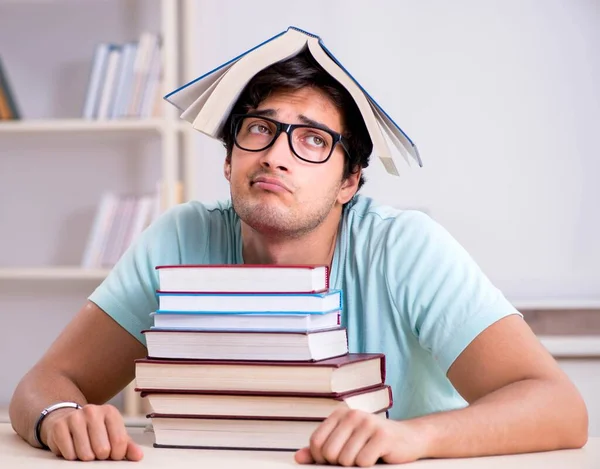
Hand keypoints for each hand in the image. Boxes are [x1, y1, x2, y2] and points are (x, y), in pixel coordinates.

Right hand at [40, 404, 142, 460]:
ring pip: (85, 454)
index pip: (120, 441)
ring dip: (86, 458)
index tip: (112, 454)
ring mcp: (75, 417)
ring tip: (85, 449)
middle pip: (103, 449)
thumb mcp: (112, 434)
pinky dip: (72, 457)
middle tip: (97, 451)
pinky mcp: (59, 427)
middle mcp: (93, 411)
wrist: (67, 420)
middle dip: (100, 456)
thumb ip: (127, 445)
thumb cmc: (94, 430)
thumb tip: (138, 456)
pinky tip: (73, 448)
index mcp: (110, 412)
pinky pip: (69, 454)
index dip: (116, 455)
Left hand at [294, 408, 427, 466]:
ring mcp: (367, 423)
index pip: (316, 442)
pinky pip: (363, 462)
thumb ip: (321, 449)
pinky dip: (369, 466)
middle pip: (329, 453)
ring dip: (355, 466)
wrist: (409, 438)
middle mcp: (352, 414)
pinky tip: (378, 457)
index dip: (321, 459)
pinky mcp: (382, 436)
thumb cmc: (374, 443)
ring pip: (346, 460)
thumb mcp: (346, 443)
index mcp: (339, 414)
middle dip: (338, 464)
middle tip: (353, 460)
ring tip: (366, 456)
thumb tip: (298, 457)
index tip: (333, 461)